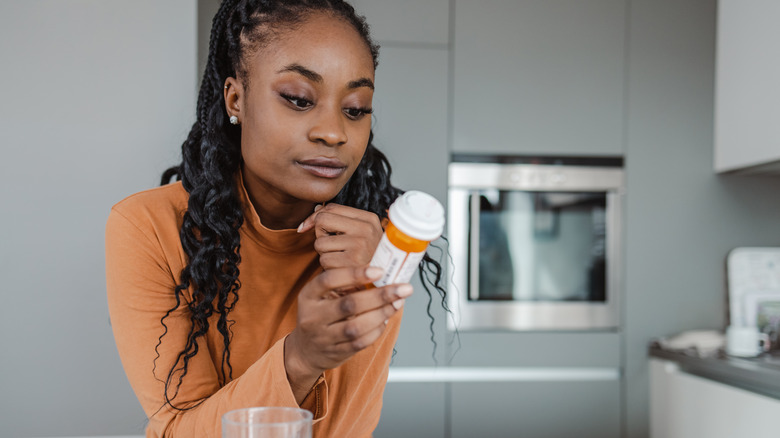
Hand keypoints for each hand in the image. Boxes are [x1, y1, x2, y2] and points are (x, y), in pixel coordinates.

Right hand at [284, 266, 412, 400]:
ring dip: (382, 313)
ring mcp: (323, 337)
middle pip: (349, 304)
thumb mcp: (322, 296)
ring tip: (398, 303)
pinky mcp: (335, 352)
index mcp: (308, 295)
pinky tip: (386, 320)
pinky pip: (360, 342)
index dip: (354, 274)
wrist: (305, 350)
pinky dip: (377, 330)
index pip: (329, 280)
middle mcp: (313, 316)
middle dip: (380, 295)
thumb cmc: (321, 315)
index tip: (379, 270)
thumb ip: (344, 286)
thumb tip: (382, 274)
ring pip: (356, 326)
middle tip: (403, 288)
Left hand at [297, 203, 382, 269]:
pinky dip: (328, 266)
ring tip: (341, 259)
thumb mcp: (362, 234)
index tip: (306, 227)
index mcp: (369, 219)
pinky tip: (342, 268)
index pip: (331, 208)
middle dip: (320, 234)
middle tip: (332, 246)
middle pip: (322, 220)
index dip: (314, 217)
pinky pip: (324, 260)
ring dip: (325, 253)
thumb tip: (310, 215)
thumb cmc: (367, 256)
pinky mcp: (352, 262)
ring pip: (320, 243)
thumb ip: (338, 221)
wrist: (385, 280)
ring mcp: (359, 245)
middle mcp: (365, 229)